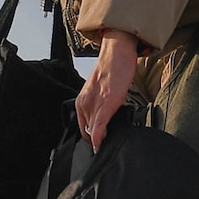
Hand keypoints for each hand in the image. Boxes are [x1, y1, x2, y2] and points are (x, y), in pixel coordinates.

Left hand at [75, 28, 139, 148]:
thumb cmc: (112, 71)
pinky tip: (100, 144)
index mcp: (82, 101)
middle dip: (95, 141)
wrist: (117, 52)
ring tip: (106, 146)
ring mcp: (95, 102)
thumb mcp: (103, 91)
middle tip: (105, 146)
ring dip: (98, 141)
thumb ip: (102, 106)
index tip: (98, 145)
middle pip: (86, 131)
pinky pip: (99, 124)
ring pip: (91, 130)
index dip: (90, 138)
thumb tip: (107, 121)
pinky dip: (99, 137)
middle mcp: (84, 103)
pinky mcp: (107, 101)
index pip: (82, 127)